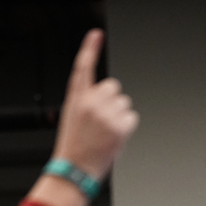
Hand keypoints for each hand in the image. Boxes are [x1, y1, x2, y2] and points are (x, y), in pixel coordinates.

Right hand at [49, 31, 137, 181]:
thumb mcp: (73, 120)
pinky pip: (132, 118)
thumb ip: (88, 104)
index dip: (90, 48)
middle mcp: (90, 102)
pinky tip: (114, 138)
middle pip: (113, 87)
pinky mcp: (118, 125)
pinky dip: (127, 128)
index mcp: (76, 99)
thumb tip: (108, 98)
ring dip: (119, 116)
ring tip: (106, 134)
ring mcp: (104, 113)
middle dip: (112, 102)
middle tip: (103, 122)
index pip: (83, 67)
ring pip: (124, 103)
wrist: (74, 171)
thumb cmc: (74, 150)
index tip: (97, 34)